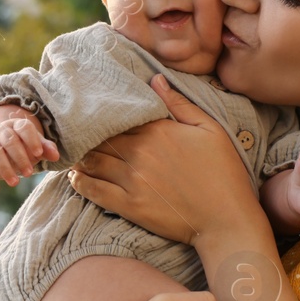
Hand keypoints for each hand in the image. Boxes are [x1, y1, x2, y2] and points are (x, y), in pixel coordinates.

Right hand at [0, 104, 59, 193]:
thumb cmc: (23, 145)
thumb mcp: (35, 145)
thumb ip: (46, 148)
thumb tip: (56, 156)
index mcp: (16, 125)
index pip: (24, 128)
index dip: (31, 140)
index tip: (38, 154)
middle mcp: (0, 130)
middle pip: (9, 140)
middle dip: (19, 157)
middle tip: (29, 173)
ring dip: (4, 168)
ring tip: (15, 183)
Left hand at [68, 74, 260, 244]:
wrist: (225, 220)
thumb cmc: (224, 174)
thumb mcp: (210, 130)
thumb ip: (180, 104)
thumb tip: (155, 80)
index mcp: (158, 130)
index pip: (120, 116)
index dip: (106, 115)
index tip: (94, 113)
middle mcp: (140, 152)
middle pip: (101, 137)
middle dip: (88, 134)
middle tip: (75, 131)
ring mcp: (132, 179)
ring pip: (93, 161)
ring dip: (80, 156)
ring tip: (73, 152)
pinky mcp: (129, 205)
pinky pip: (93, 190)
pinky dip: (79, 182)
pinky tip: (74, 177)